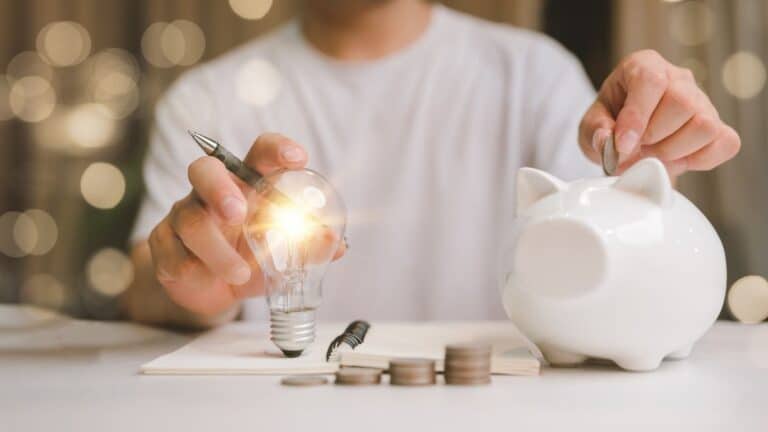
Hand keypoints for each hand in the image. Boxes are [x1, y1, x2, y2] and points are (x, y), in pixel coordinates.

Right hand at [148, 133, 346, 316]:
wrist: (213, 289)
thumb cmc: (253, 257)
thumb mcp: (286, 254)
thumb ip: (310, 247)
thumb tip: (337, 244)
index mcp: (248, 184)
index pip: (260, 152)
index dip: (277, 149)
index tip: (297, 158)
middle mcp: (213, 192)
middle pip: (205, 170)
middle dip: (220, 189)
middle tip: (238, 213)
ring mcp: (184, 215)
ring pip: (191, 221)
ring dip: (218, 251)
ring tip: (240, 273)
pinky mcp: (163, 243)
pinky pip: (172, 254)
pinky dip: (194, 270)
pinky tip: (207, 280)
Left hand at [579, 50, 740, 176]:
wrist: (625, 140)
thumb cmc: (608, 125)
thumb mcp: (590, 126)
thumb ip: (596, 131)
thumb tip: (608, 140)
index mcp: (643, 66)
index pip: (651, 80)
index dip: (637, 116)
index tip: (623, 144)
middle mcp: (678, 78)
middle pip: (683, 103)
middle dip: (655, 138)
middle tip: (636, 150)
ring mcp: (703, 101)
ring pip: (705, 124)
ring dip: (675, 151)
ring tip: (653, 155)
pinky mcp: (718, 127)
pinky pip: (726, 143)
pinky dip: (700, 160)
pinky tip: (676, 160)